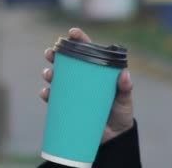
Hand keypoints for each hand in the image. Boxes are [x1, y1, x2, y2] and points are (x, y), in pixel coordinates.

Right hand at [40, 27, 134, 143]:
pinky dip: (47, 95)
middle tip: (50, 53)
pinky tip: (46, 93)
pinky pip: (54, 99)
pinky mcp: (67, 107)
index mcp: (97, 71)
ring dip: (49, 73)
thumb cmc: (121, 113)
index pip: (87, 50)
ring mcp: (74, 92)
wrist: (114, 138)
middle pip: (67, 62)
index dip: (78, 39)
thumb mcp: (125, 100)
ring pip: (57, 78)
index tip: (71, 33)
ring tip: (49, 74)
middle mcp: (83, 78)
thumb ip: (126, 88)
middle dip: (56, 55)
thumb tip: (125, 74)